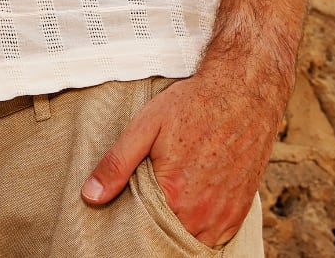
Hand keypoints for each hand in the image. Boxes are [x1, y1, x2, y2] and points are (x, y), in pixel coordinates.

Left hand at [81, 57, 282, 244]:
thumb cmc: (192, 106)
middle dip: (153, 228)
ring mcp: (225, 215)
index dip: (130, 223)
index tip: (121, 214)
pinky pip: (217, 238)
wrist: (243, 93)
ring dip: (178, 230)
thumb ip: (116, 164)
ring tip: (164, 208)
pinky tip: (188, 212)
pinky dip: (201, 231)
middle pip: (168, 237)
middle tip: (141, 208)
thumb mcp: (145, 127)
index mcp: (175, 195)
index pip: (143, 230)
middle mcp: (203, 213)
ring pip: (193, 240)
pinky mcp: (241, 211)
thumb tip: (90, 196)